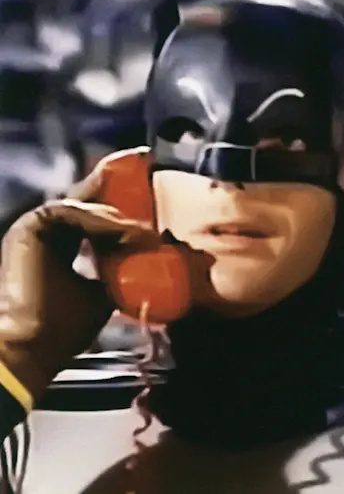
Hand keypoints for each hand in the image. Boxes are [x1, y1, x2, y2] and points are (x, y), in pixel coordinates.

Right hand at [0, 157, 156, 409]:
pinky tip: (124, 233)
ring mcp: (36, 227)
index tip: (144, 169)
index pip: (95, 212)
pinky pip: (73, 211)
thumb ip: (120, 270)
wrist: (36, 347)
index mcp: (61, 244)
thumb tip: (148, 260)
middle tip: (144, 161)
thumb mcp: (105, 293)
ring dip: (118, 219)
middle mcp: (47, 231)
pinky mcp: (31, 227)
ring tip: (142, 235)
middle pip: (89, 197)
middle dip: (119, 182)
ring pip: (86, 205)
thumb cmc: (64, 328)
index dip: (119, 194)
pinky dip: (102, 221)